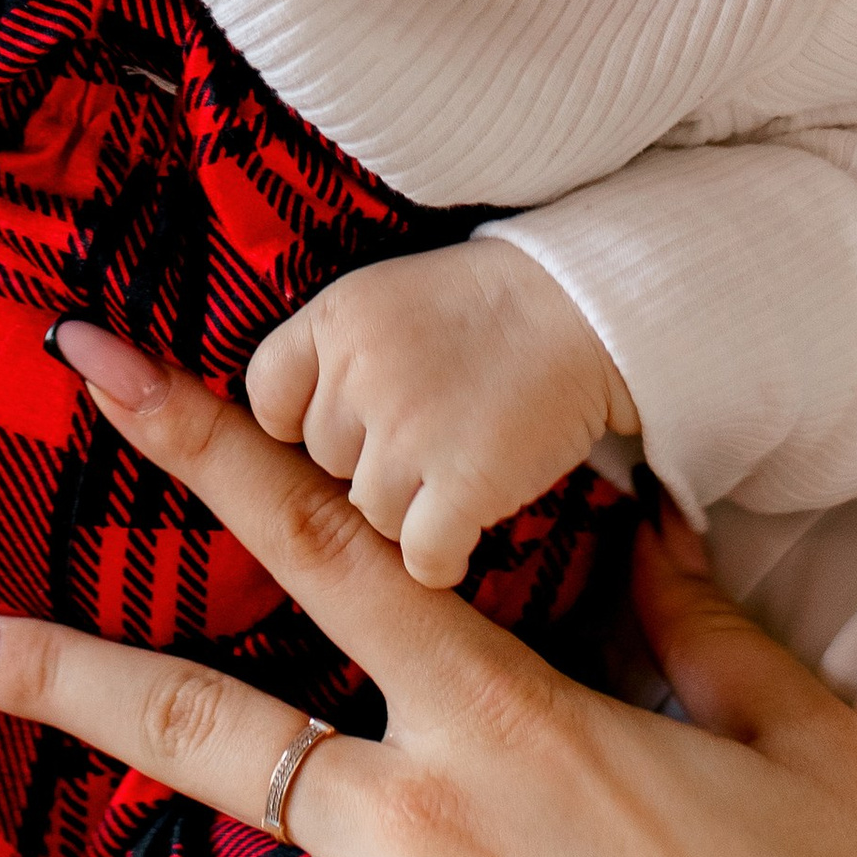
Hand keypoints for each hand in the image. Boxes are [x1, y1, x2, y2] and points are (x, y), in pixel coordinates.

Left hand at [246, 235, 637, 590]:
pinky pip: (421, 558)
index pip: (267, 399)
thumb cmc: (487, 307)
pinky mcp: (462, 483)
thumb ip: (330, 354)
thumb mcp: (385, 298)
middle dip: (371, 459)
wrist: (588, 306)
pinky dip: (445, 554)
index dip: (304, 420)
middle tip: (433, 424)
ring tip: (462, 456)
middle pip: (325, 464)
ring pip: (372, 516)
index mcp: (333, 318)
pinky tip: (471, 520)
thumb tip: (285, 432)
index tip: (353, 418)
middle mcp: (358, 373)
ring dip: (413, 506)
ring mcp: (409, 431)